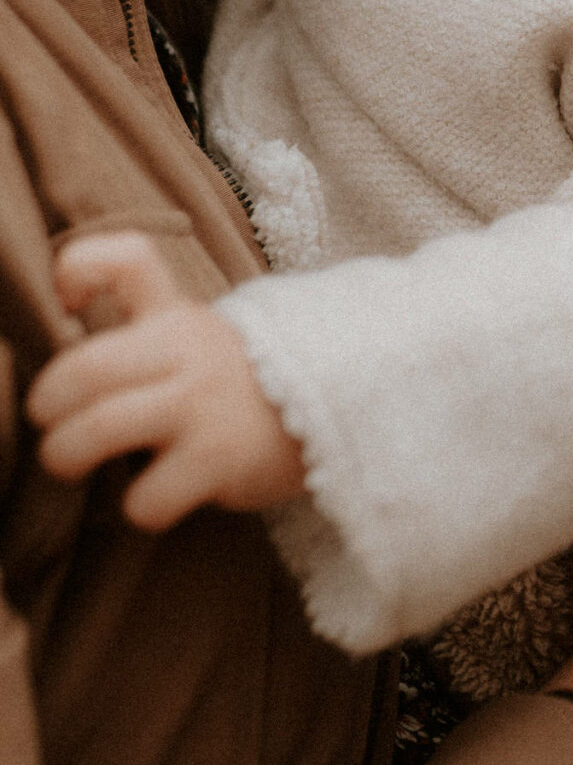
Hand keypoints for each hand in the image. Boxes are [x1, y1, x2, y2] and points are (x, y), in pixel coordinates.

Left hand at [27, 232, 305, 527]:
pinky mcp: (219, 459)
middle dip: (48, 402)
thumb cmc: (240, 381)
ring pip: (100, 430)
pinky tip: (154, 499)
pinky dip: (139, 506)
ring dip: (66, 454)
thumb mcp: (197, 336)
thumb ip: (140, 330)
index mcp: (176, 315)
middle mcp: (187, 352)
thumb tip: (66, 359)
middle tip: (50, 422)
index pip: (128, 259)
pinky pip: (149, 495)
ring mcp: (202, 404)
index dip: (80, 269)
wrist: (332, 410)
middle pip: (87, 366)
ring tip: (72, 463)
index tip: (68, 305)